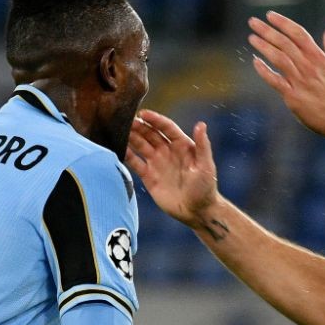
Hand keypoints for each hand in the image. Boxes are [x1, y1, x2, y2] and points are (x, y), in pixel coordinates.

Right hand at [126, 109, 220, 229]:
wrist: (196, 211)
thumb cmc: (205, 187)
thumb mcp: (206, 165)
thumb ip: (203, 145)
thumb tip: (201, 124)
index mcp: (182, 145)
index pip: (166, 128)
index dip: (155, 120)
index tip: (143, 113)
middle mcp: (168, 151)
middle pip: (151, 134)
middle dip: (139, 127)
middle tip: (127, 120)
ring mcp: (157, 163)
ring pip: (141, 146)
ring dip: (131, 137)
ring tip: (120, 129)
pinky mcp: (149, 176)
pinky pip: (136, 163)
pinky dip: (127, 155)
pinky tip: (119, 148)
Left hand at [247, 12, 324, 139]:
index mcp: (319, 57)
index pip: (298, 34)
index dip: (283, 23)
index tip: (270, 15)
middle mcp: (308, 67)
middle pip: (285, 43)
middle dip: (268, 31)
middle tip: (253, 22)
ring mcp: (300, 81)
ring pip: (278, 59)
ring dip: (264, 47)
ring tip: (251, 38)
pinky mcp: (293, 97)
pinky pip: (275, 81)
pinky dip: (264, 71)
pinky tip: (255, 61)